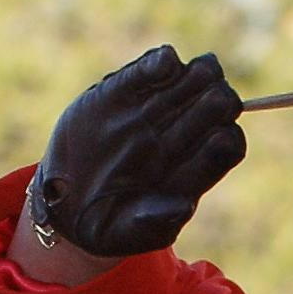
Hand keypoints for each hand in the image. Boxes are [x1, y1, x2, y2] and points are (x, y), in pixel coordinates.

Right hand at [34, 47, 245, 260]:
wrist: (64, 200)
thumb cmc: (103, 224)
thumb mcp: (123, 232)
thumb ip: (154, 221)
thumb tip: (185, 205)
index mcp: (190, 171)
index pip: (228, 145)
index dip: (225, 137)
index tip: (210, 138)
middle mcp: (181, 137)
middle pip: (222, 104)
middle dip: (216, 100)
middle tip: (188, 110)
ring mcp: (157, 108)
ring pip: (202, 76)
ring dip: (197, 75)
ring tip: (169, 92)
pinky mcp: (128, 88)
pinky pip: (161, 63)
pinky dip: (166, 60)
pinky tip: (159, 68)